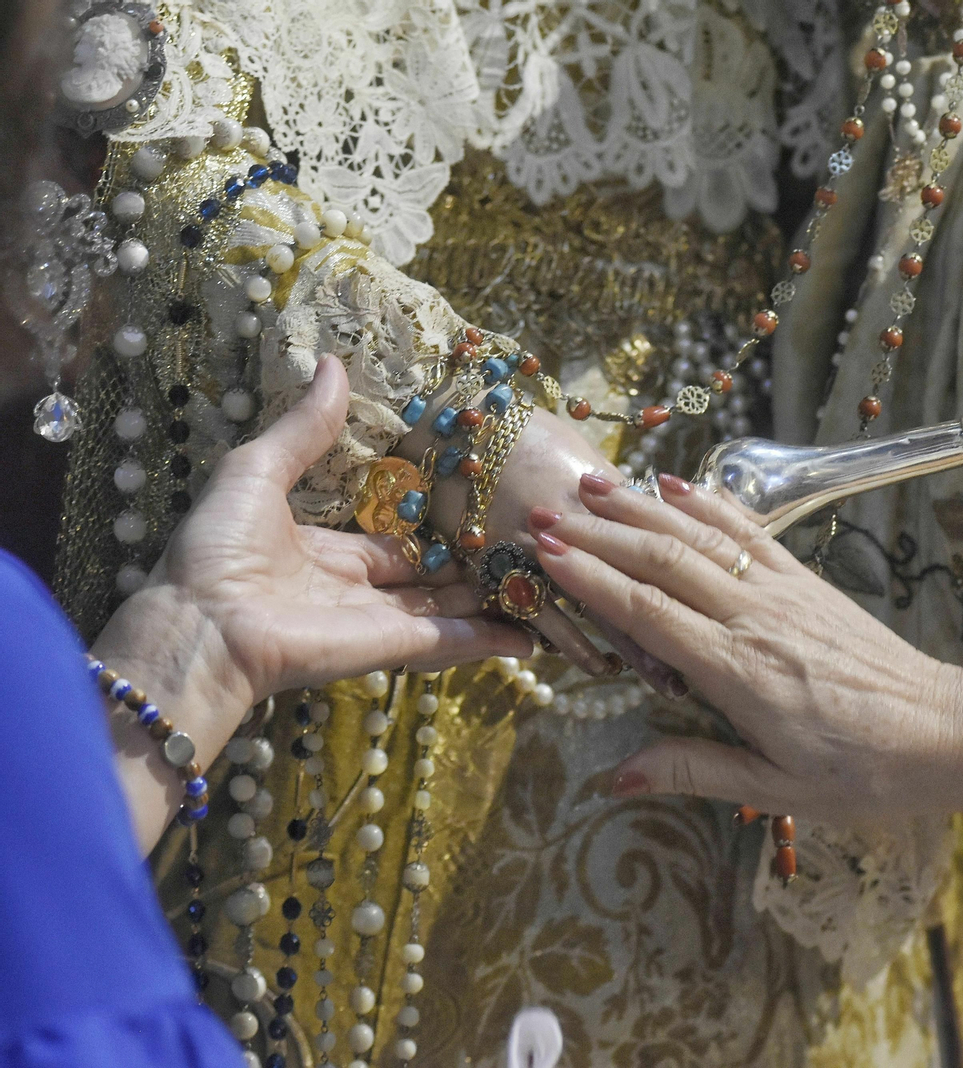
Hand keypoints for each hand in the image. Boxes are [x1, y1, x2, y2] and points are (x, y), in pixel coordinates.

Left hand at [95, 357, 532, 848]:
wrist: (204, 627)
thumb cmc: (217, 550)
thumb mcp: (257, 470)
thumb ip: (305, 428)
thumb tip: (334, 363)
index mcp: (321, 552)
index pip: (387, 546)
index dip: (427, 533)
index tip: (470, 515)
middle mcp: (353, 590)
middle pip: (425, 580)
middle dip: (468, 571)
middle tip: (520, 548)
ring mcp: (376, 621)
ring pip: (447, 611)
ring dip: (489, 603)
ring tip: (543, 587)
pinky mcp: (391, 646)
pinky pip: (451, 641)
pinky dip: (490, 641)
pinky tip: (532, 638)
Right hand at [398, 398, 678, 691]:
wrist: (454, 417)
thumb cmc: (522, 432)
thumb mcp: (583, 455)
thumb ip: (622, 494)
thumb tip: (661, 515)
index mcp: (611, 491)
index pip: (668, 545)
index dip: (699, 582)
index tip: (731, 619)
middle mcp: (584, 519)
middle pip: (645, 580)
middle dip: (676, 626)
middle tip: (701, 670)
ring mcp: (542, 543)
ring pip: (603, 603)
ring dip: (635, 646)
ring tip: (668, 683)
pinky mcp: (499, 561)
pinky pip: (543, 613)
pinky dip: (572, 642)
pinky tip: (598, 667)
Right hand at [523, 472, 962, 823]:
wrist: (943, 732)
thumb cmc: (862, 772)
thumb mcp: (776, 787)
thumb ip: (694, 770)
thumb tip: (617, 776)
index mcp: (739, 672)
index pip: (648, 613)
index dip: (591, 578)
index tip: (545, 552)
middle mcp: (756, 619)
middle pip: (663, 563)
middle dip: (599, 535)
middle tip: (544, 513)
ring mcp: (784, 593)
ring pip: (702, 538)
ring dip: (644, 510)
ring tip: (594, 487)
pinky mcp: (808, 583)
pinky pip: (751, 534)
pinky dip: (711, 506)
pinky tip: (679, 486)